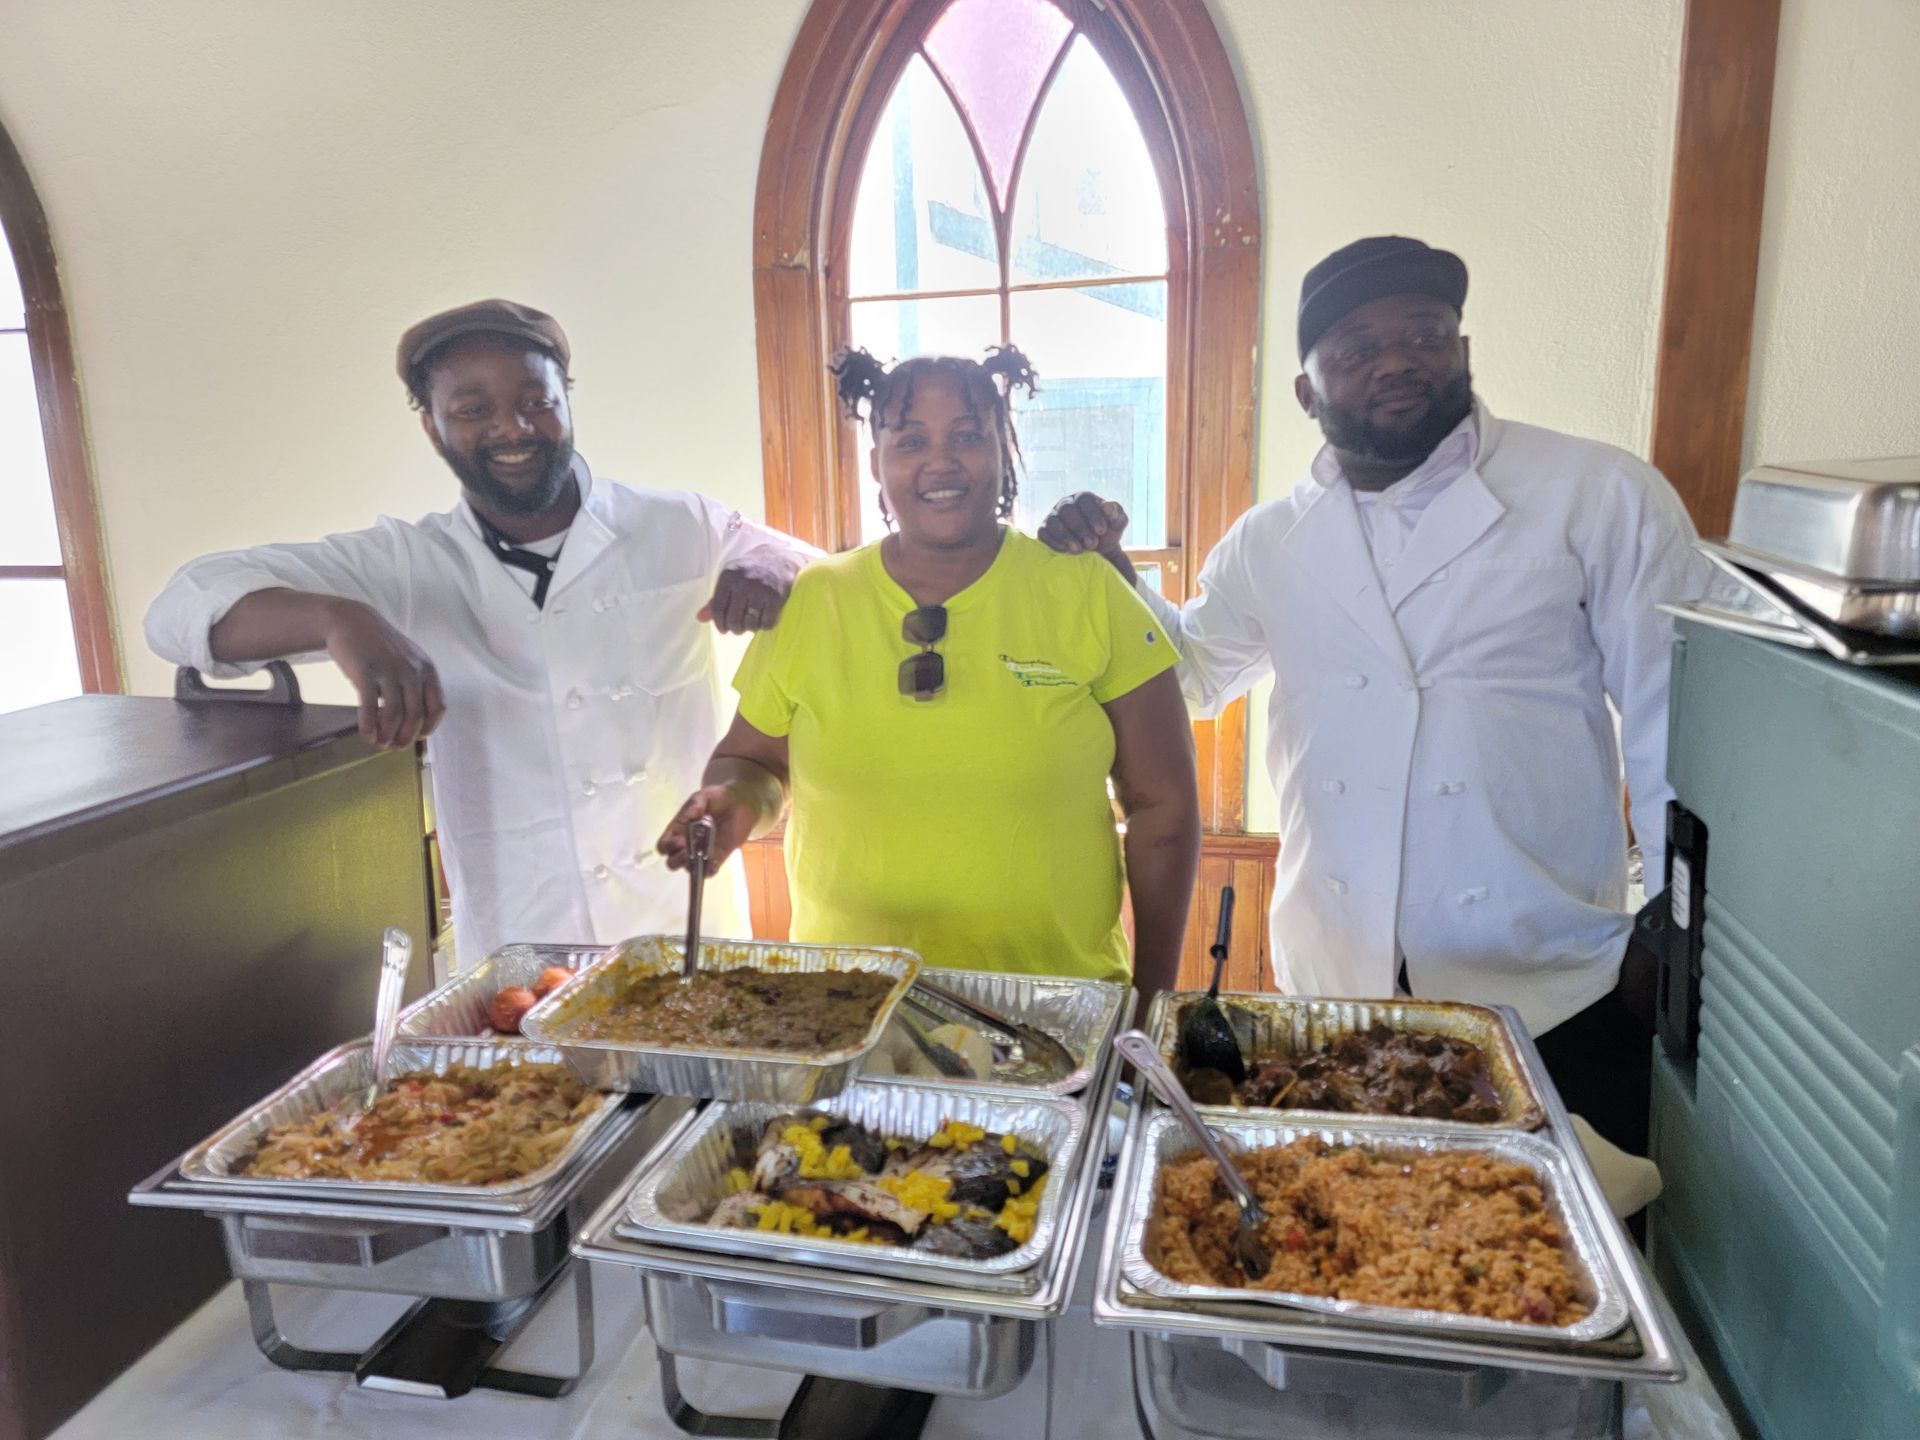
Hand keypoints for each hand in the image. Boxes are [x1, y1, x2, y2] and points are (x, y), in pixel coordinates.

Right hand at [320, 599, 445, 748]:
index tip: (415, 737)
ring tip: (378, 743)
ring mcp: (388, 670)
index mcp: (427, 670)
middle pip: (415, 716)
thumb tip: (417, 723)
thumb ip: (416, 686)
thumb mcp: (409, 661)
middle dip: (405, 738)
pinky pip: (369, 706)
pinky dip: (368, 726)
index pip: (438, 708)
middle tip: (393, 747)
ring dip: (386, 735)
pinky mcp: (365, 672)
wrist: (351, 621)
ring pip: (393, 715)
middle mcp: (411, 670)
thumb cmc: (381, 648)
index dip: (428, 728)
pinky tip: (366, 734)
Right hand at [657, 785, 758, 875]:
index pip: (664, 845)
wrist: (740, 802)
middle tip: (689, 850)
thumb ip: (695, 805)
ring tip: (702, 858)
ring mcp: (701, 852)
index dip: (667, 846)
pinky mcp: (717, 857)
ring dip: (693, 866)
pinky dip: (709, 871)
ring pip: (690, 868)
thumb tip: (689, 815)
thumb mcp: (704, 796)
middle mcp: (687, 844)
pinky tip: (714, 864)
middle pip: (673, 861)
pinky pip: (709, 871)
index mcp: (678, 830)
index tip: (679, 842)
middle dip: (678, 859)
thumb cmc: (718, 798)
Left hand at [698, 564, 788, 633]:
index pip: (718, 609)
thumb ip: (715, 599)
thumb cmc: (749, 571)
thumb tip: (700, 618)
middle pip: (734, 619)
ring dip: (750, 629)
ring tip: (751, 624)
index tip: (723, 630)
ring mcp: (761, 589)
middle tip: (738, 629)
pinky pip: (767, 622)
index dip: (719, 624)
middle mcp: (743, 582)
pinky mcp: (776, 597)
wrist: (778, 558)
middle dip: (735, 629)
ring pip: (750, 623)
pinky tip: (763, 620)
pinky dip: (764, 626)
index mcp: (728, 577)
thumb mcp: (730, 579)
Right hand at [1039, 493, 1131, 565]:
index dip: (1092, 514)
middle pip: (1067, 510)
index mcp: (1084, 498)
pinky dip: (1053, 541)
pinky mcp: (1044, 530)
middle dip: (1080, 528)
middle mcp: (1066, 503)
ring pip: (1053, 521)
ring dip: (1066, 536)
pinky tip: (1065, 550)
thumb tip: (1107, 506)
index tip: (1102, 531)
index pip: (1085, 499)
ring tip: (1078, 550)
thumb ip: (1116, 514)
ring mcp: (1053, 516)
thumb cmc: (1106, 532)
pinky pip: (1044, 533)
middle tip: (1092, 544)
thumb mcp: (1117, 523)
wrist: (1095, 549)